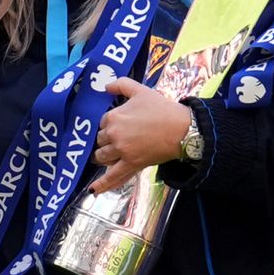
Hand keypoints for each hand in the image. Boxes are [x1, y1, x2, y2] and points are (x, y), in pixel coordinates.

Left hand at [89, 77, 191, 191]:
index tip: (117, 126)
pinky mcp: (131, 164)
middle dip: (105, 141)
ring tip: (106, 157)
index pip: (101, 123)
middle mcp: (114, 134)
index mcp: (114, 116)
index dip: (108, 125)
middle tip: (116, 140)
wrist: (181, 129)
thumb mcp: (141, 91)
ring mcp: (121, 151)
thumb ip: (121, 84)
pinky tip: (93, 190)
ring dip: (102, 157)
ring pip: (102, 157)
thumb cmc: (162, 109)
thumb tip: (106, 86)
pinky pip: (113, 176)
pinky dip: (102, 184)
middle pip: (100, 140)